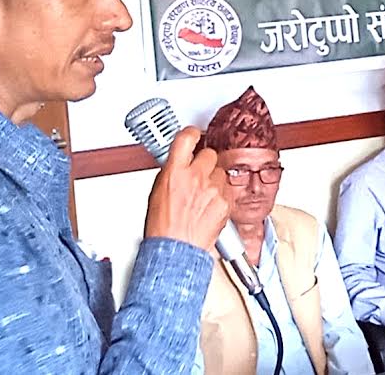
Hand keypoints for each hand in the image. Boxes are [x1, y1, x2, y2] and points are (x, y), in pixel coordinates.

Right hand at [144, 126, 229, 250]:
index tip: (194, 135)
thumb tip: (179, 163)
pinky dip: (221, 195)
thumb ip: (172, 172)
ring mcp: (213, 188)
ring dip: (214, 180)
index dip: (192, 134)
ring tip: (203, 196)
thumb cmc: (163, 227)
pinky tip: (209, 206)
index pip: (187, 138)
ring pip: (221, 172)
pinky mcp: (226, 201)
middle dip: (205, 162)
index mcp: (175, 171)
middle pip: (210, 154)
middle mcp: (196, 177)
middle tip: (198, 175)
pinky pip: (228, 189)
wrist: (176, 250)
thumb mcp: (157, 192)